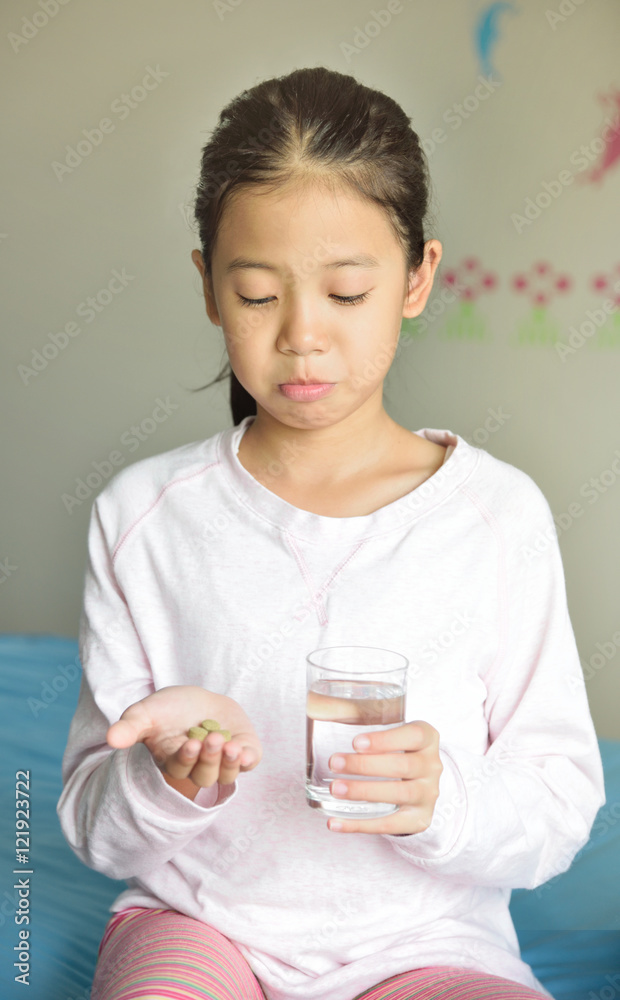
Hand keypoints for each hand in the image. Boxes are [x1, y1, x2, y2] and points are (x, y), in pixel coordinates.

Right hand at [106, 685, 262, 793]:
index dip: (185, 759)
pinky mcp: (244, 749)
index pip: (179, 769)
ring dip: (229, 763)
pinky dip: (249, 760)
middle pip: (204, 775)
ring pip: (226, 773)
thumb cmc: (168, 710)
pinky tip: (246, 753)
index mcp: (174, 762)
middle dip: (208, 759)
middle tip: (211, 739)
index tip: (189, 743)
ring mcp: (223, 760)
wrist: (198, 700)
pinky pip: (249, 762)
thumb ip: (130, 727)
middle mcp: (199, 767)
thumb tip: (111, 738)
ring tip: (231, 746)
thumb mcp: (145, 713)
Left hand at [326, 721, 441, 834]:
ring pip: (399, 794)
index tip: (356, 742)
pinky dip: (360, 825)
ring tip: (335, 789)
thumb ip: (365, 720)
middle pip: (404, 765)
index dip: (386, 739)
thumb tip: (317, 709)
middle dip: (366, 765)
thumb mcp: (391, 730)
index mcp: (427, 738)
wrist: (419, 779)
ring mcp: (428, 794)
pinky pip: (390, 825)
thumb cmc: (396, 748)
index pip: (414, 735)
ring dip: (364, 791)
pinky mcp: (419, 819)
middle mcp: (432, 766)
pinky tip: (335, 823)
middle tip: (334, 763)